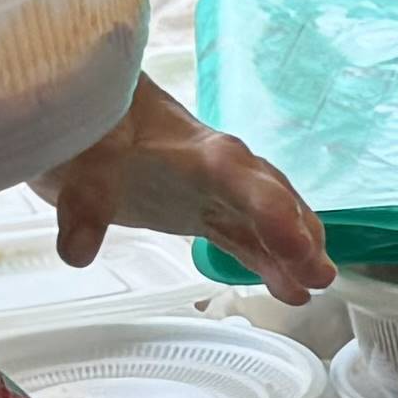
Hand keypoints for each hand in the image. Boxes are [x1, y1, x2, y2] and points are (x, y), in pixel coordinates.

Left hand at [41, 76, 326, 301]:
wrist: (82, 107)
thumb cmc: (88, 125)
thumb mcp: (76, 160)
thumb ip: (81, 204)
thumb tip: (77, 252)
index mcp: (192, 147)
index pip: (241, 177)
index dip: (272, 211)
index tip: (299, 246)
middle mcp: (215, 166)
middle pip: (267, 196)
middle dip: (296, 233)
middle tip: (320, 274)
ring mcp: (213, 188)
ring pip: (263, 218)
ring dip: (291, 251)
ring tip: (315, 285)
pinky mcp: (202, 208)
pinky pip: (243, 235)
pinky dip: (267, 261)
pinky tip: (290, 289)